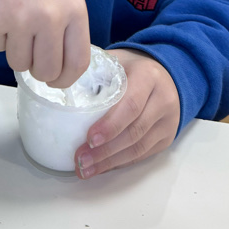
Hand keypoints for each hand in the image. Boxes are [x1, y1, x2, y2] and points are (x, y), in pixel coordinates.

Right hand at [0, 0, 90, 87]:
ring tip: (14, 21)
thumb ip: (67, 26)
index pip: (78, 62)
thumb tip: (61, 67)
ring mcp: (20, 20)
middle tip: (30, 52)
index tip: (56, 80)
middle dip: (37, 69)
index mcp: (74, 9)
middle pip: (47, 71)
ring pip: (18, 64)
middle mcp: (50, 16)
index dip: (65, 78)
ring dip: (14, 50)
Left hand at [74, 48, 179, 178]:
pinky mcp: (167, 137)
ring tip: (86, 168)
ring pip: (139, 147)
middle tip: (81, 159)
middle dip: (106, 150)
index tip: (89, 139)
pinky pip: (143, 155)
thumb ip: (94, 69)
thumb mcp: (117, 60)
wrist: (165, 74)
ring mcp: (168, 121)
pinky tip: (101, 167)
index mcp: (148, 76)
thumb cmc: (132, 68)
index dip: (110, 125)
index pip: (131, 105)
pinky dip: (120, 163)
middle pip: (135, 131)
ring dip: (110, 162)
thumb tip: (61, 82)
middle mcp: (163, 99)